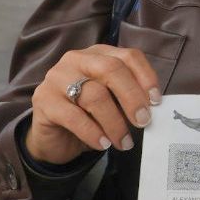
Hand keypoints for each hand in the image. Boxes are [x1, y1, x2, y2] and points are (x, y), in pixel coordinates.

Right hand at [27, 45, 162, 164]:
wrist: (54, 137)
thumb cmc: (89, 116)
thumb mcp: (112, 103)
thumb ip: (129, 98)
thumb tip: (152, 108)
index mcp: (98, 54)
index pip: (128, 56)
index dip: (146, 76)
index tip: (156, 101)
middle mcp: (76, 59)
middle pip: (111, 69)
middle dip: (131, 97)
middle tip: (143, 121)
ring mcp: (57, 77)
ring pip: (94, 94)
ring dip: (114, 123)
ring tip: (124, 142)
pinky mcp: (43, 100)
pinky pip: (73, 116)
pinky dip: (92, 132)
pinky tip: (103, 144)